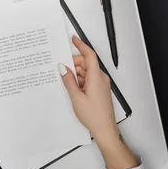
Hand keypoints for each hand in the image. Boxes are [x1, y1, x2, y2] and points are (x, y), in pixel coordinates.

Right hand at [60, 36, 137, 168]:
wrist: (105, 129)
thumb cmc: (94, 116)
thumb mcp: (76, 97)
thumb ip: (69, 81)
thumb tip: (63, 69)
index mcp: (96, 77)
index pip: (89, 55)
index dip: (81, 45)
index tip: (74, 39)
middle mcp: (100, 78)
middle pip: (86, 63)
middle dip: (74, 64)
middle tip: (62, 70)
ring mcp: (101, 84)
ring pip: (86, 71)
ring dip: (76, 74)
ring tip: (68, 85)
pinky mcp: (99, 89)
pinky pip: (88, 79)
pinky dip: (80, 81)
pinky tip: (73, 89)